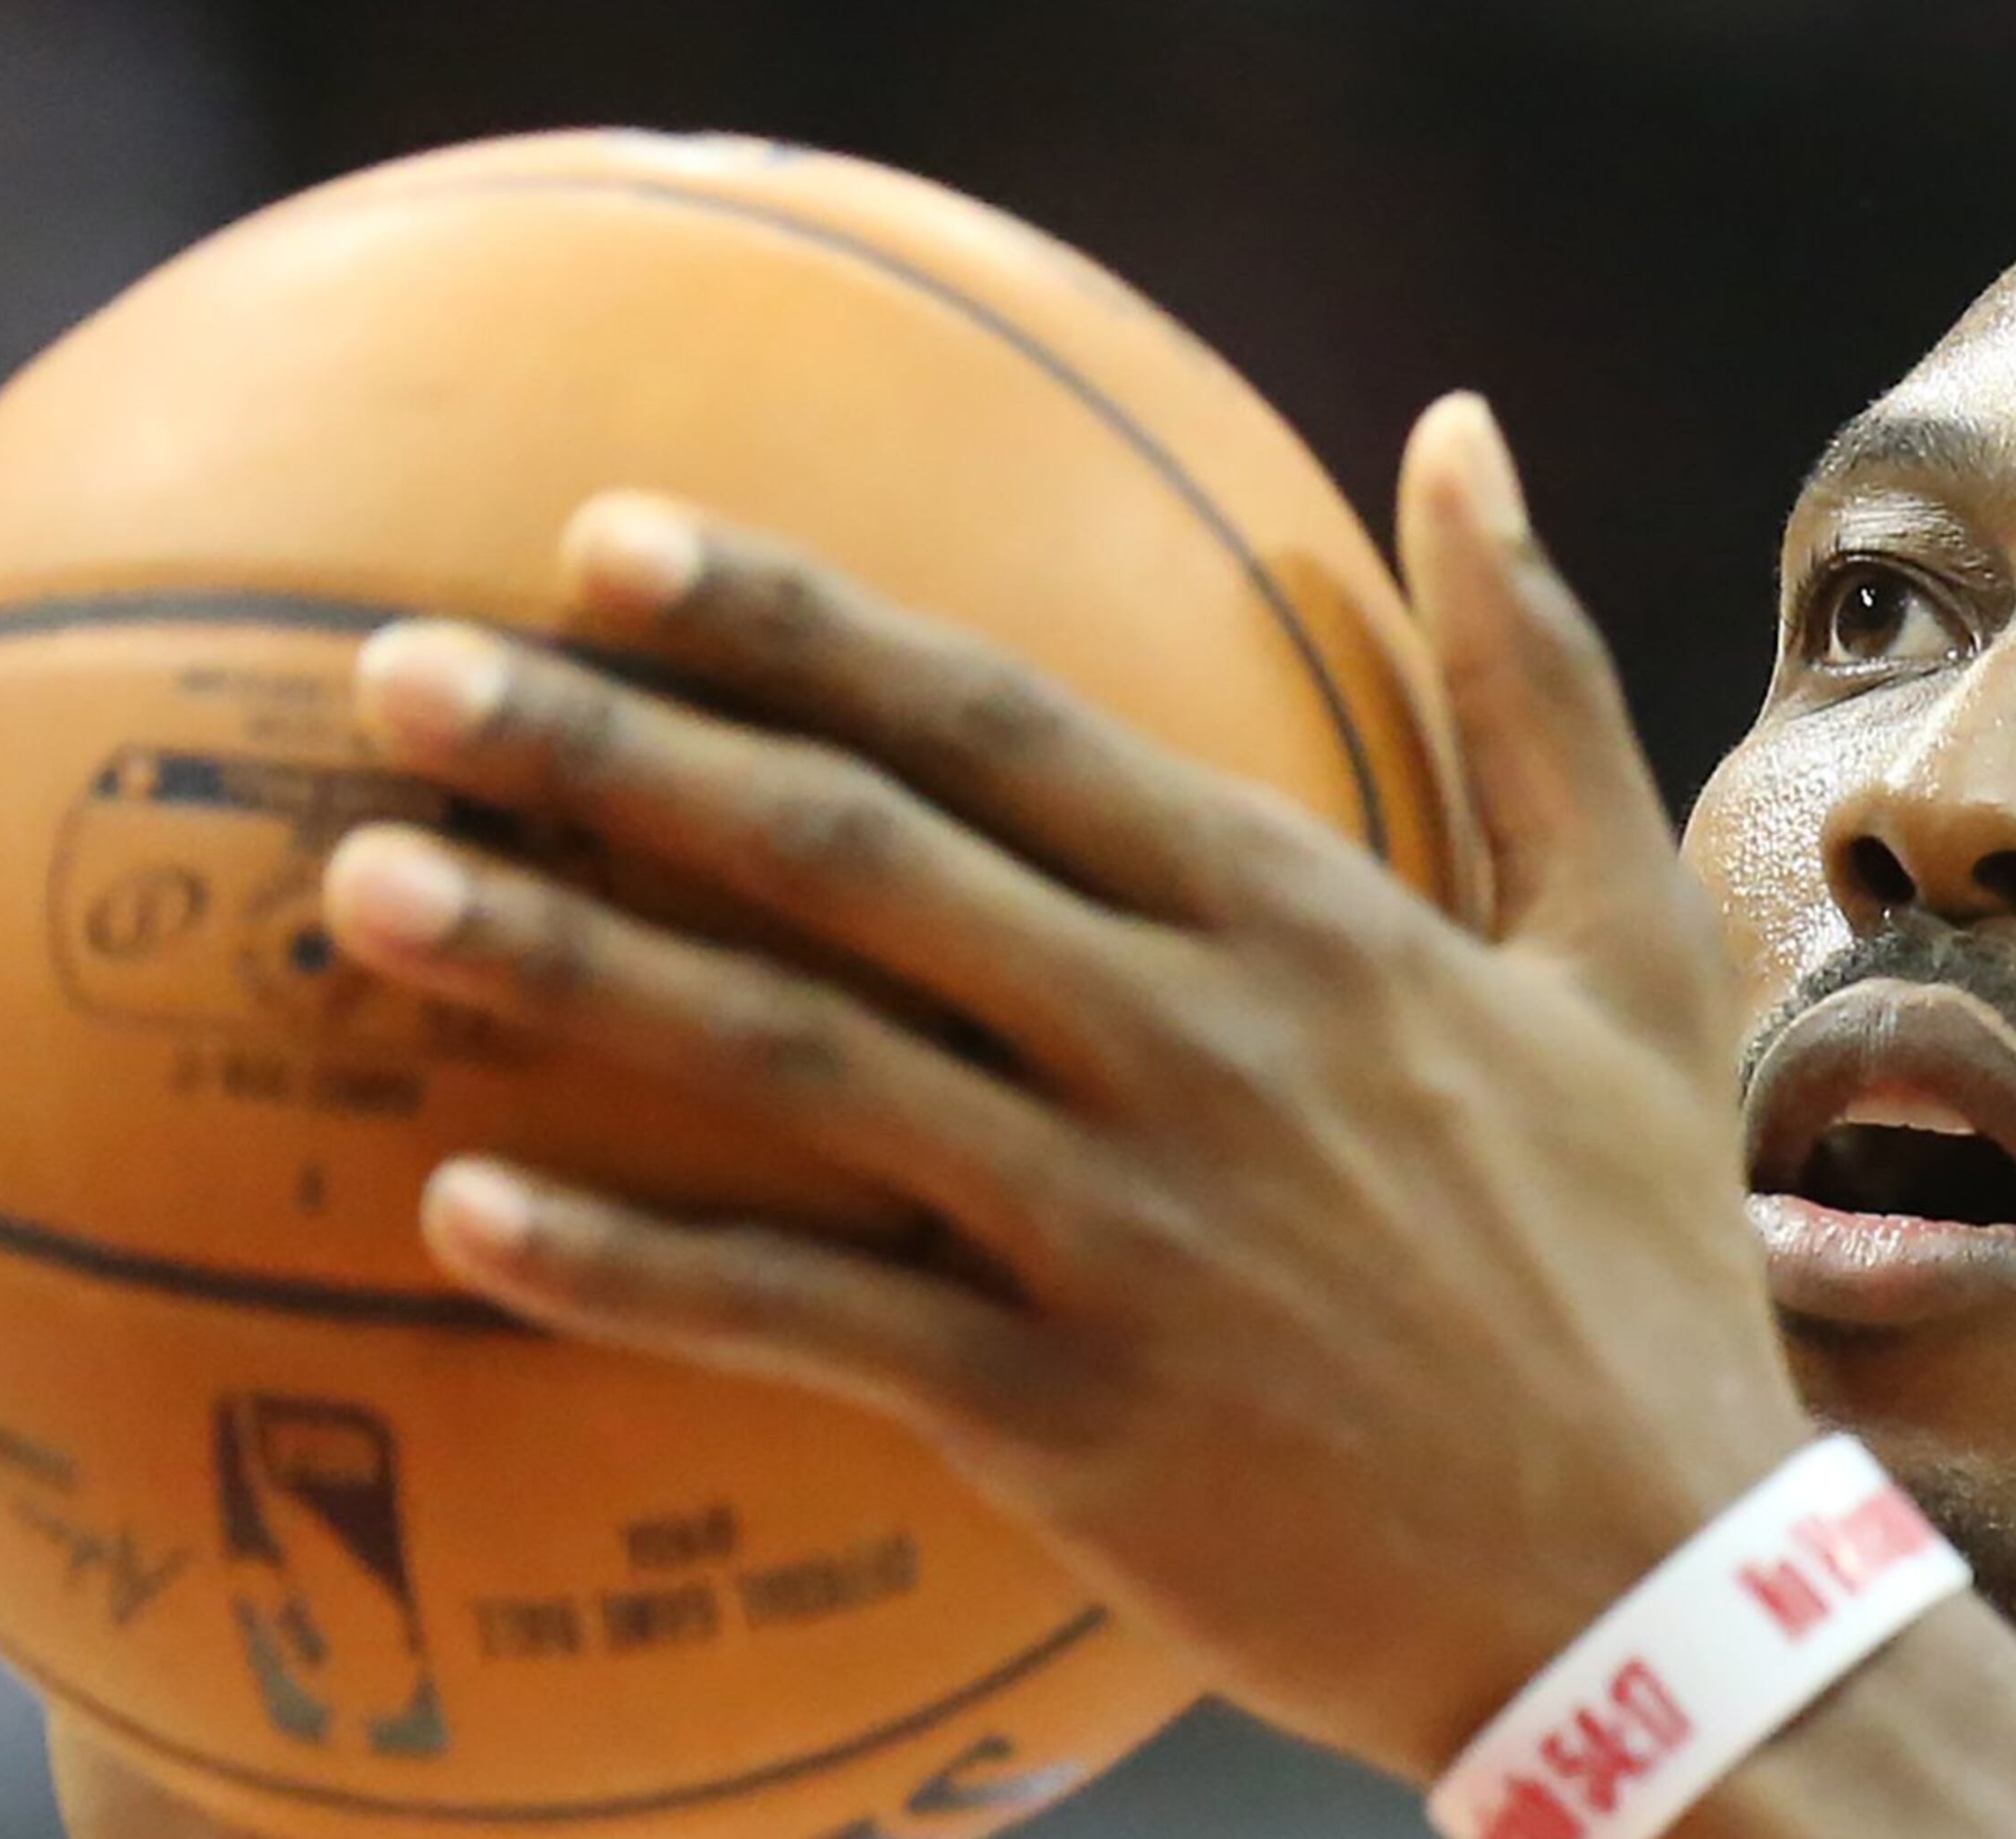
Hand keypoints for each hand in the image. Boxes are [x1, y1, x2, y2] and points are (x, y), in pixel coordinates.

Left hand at [319, 395, 1817, 1778]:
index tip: (605, 542)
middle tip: (394, 676)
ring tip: (359, 893)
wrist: (1655, 1587)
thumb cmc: (1633, 1258)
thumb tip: (1467, 428)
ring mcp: (1112, 1230)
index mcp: (1299, 916)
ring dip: (561, 966)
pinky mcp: (1061, 1416)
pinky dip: (625, 1265)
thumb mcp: (1622, 946)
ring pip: (788, 1065)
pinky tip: (460, 1210)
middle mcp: (1184, 1042)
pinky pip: (800, 1319)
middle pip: (845, 859)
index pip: (995, 721)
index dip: (786, 622)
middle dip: (605, 748)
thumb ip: (1533, 681)